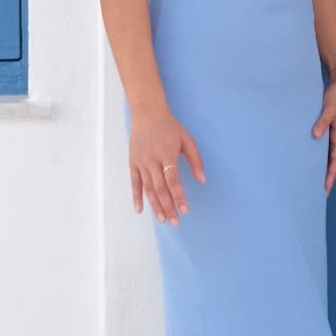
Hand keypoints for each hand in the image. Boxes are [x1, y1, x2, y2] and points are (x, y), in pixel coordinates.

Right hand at [129, 103, 205, 223]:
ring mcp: (141, 162)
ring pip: (148, 188)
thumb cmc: (170, 127)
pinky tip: (140, 210)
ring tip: (162, 219)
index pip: (173, 181)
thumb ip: (196, 160)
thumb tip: (202, 180)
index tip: (185, 210)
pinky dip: (136, 197)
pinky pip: (134, 183)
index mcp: (167, 154)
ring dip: (155, 205)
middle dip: (168, 207)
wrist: (147, 113)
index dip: (179, 197)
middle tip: (175, 222)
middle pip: (160, 188)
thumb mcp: (187, 139)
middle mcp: (152, 160)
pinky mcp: (132, 162)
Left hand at [312, 68, 335, 194]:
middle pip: (330, 161)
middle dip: (324, 176)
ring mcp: (330, 132)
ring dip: (318, 165)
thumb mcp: (330, 108)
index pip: (335, 161)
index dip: (330, 175)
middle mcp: (335, 137)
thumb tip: (316, 136)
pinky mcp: (325, 126)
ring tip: (307, 177)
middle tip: (313, 191)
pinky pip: (319, 144)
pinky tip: (303, 155)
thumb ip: (323, 121)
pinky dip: (313, 152)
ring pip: (324, 154)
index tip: (325, 190)